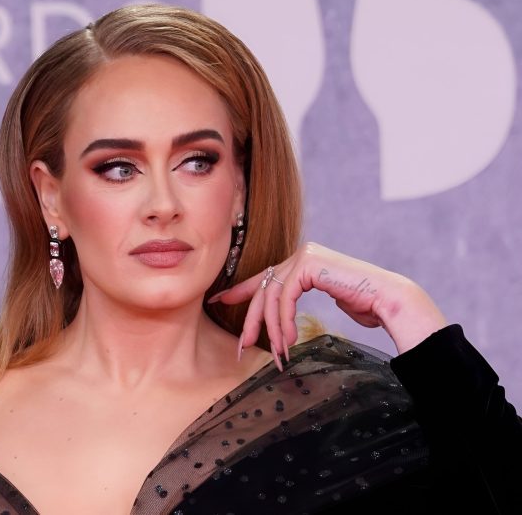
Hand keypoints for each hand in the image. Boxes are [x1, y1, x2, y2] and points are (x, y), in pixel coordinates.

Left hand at [209, 242, 446, 369]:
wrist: (391, 301)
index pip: (265, 277)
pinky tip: (289, 342)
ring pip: (271, 296)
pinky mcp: (309, 264)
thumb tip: (281, 312)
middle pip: (264, 290)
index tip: (219, 300)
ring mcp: (305, 256)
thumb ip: (300, 298)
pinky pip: (284, 297)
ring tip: (278, 356)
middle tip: (242, 347)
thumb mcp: (325, 300)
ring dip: (272, 330)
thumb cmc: (365, 305)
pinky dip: (283, 323)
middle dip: (251, 321)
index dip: (240, 291)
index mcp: (303, 261)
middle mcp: (301, 254)